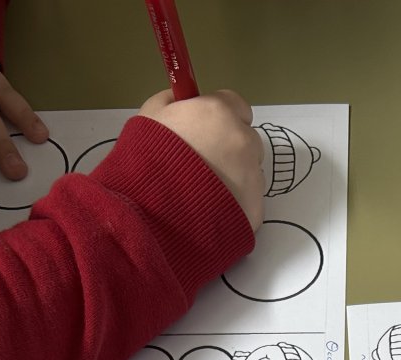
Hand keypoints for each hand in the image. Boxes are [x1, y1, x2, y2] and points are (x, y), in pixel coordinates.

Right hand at [139, 90, 264, 231]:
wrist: (149, 217)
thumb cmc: (145, 161)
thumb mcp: (149, 116)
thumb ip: (173, 103)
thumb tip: (184, 101)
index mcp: (219, 113)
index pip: (237, 106)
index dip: (221, 118)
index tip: (207, 131)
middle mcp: (244, 142)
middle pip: (247, 140)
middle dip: (230, 149)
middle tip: (202, 167)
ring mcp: (253, 180)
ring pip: (251, 174)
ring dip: (234, 179)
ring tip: (203, 195)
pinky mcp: (255, 212)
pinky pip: (249, 203)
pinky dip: (235, 207)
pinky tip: (210, 214)